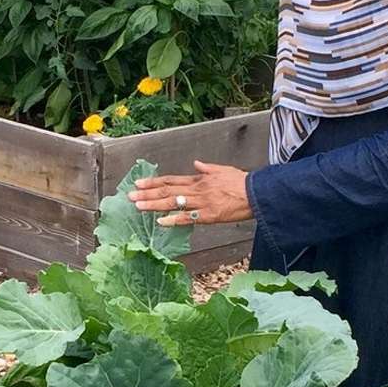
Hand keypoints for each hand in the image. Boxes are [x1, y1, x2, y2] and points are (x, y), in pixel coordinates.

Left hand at [129, 161, 251, 226]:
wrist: (257, 193)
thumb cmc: (242, 182)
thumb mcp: (223, 170)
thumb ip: (207, 168)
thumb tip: (196, 164)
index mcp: (199, 179)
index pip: (171, 180)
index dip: (154, 183)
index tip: (139, 185)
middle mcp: (197, 189)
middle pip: (168, 191)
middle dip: (147, 194)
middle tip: (130, 196)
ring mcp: (202, 202)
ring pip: (173, 203)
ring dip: (154, 205)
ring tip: (138, 207)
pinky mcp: (209, 215)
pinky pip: (188, 218)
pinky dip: (173, 220)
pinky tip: (160, 222)